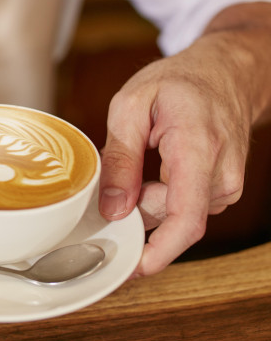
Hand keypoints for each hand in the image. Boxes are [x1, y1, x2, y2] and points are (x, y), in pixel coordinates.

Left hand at [97, 37, 251, 276]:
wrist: (224, 72)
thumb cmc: (178, 82)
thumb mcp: (131, 106)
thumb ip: (120, 158)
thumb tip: (113, 208)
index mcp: (198, 149)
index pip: (186, 218)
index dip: (159, 252)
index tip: (133, 268)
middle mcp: (222, 174)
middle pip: (171, 218)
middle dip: (137, 209)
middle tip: (117, 175)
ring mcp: (227, 184)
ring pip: (176, 214)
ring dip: (149, 198)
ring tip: (144, 156)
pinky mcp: (223, 189)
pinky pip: (184, 207)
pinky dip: (162, 195)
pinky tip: (157, 167)